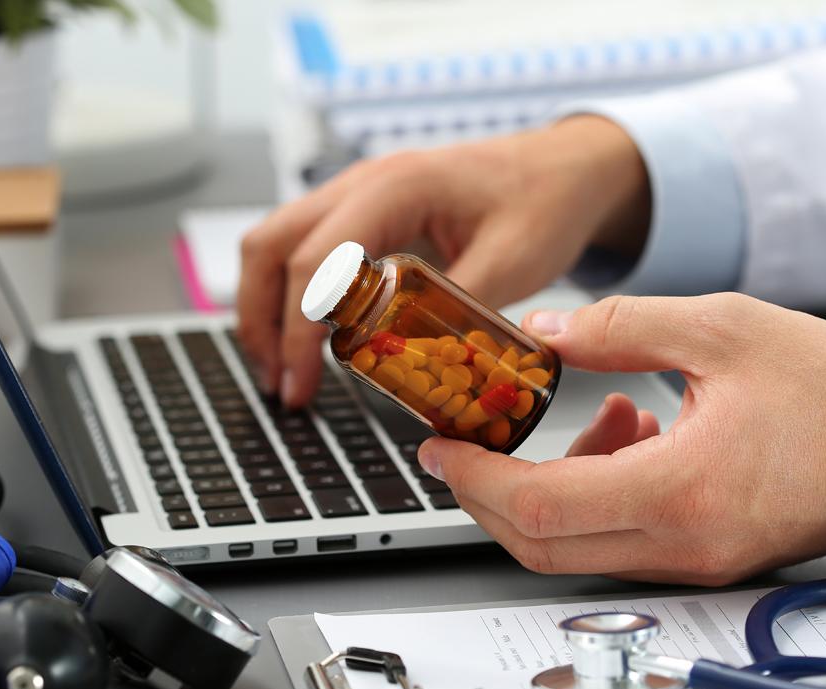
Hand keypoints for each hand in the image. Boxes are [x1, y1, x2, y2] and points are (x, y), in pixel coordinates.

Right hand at [237, 116, 648, 404]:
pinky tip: (307, 336)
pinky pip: (303, 246)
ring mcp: (357, 193)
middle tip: (280, 384)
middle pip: (269, 246)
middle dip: (261, 321)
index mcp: (394, 188)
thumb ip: (455, 312)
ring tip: (283, 369)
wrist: (564, 167)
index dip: (296, 330)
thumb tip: (410, 371)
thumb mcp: (510, 264)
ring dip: (266, 307)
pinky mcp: (365, 211)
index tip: (302, 383)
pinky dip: (290, 292)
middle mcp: (362, 183)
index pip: (315, 261)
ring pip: (274, 242)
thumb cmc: (543, 201)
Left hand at [417, 293, 825, 584]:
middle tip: (467, 444)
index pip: (539, 507)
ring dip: (551, 483)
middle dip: (488, 493)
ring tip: (596, 415)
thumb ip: (618, 327)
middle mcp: (683, 543)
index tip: (440, 447)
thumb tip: (543, 330)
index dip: (474, 480)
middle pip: (540, 542)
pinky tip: (632, 432)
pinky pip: (620, 536)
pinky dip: (598, 489)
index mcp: (681, 491)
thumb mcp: (722, 329)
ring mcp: (695, 558)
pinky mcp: (705, 553)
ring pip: (576, 544)